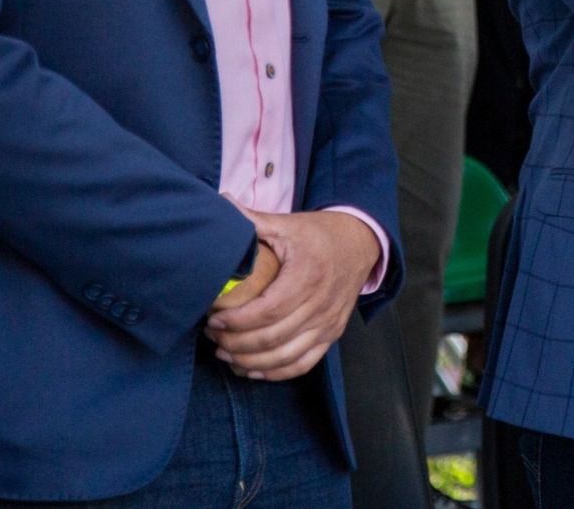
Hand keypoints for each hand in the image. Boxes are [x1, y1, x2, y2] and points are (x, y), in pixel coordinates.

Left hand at [208, 208, 380, 380]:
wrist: (361, 243)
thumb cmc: (318, 234)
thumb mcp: (287, 223)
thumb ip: (253, 219)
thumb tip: (220, 201)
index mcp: (307, 275)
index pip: (268, 311)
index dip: (237, 321)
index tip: (213, 320)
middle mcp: (321, 303)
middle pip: (273, 338)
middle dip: (237, 343)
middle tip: (213, 338)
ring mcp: (328, 322)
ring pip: (286, 356)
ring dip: (252, 361)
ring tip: (226, 354)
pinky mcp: (332, 333)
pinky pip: (304, 363)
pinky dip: (277, 372)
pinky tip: (253, 369)